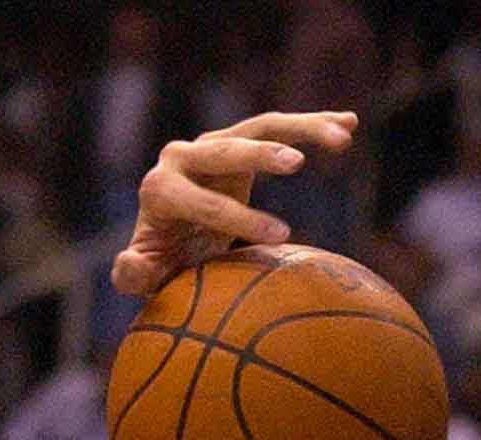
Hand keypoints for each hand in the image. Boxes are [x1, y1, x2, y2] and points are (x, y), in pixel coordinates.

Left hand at [114, 110, 358, 296]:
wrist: (169, 237)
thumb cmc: (163, 263)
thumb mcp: (146, 276)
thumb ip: (132, 275)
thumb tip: (130, 263)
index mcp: (161, 190)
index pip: (202, 203)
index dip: (240, 219)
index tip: (282, 237)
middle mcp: (183, 157)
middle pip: (225, 149)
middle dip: (260, 156)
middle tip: (296, 164)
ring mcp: (212, 144)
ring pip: (258, 127)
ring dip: (300, 128)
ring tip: (340, 137)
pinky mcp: (238, 140)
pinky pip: (278, 126)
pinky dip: (313, 123)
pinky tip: (350, 123)